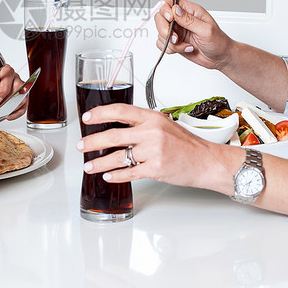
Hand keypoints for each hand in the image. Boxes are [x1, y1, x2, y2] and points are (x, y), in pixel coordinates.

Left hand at [0, 60, 26, 120]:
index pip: (8, 71)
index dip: (4, 86)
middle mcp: (7, 74)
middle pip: (18, 83)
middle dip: (7, 98)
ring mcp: (15, 85)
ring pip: (23, 94)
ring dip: (10, 105)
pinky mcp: (19, 96)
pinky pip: (23, 105)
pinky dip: (14, 112)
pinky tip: (5, 112)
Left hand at [76, 103, 233, 190]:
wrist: (206, 161)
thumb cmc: (186, 144)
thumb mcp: (164, 124)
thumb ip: (142, 124)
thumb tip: (117, 125)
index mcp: (152, 117)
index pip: (120, 111)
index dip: (100, 114)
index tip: (87, 118)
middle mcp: (151, 132)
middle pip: (113, 135)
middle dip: (92, 142)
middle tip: (82, 146)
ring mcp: (153, 151)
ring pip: (118, 157)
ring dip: (100, 162)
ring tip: (89, 166)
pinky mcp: (156, 168)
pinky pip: (129, 172)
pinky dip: (116, 175)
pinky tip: (108, 176)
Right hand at [156, 0, 232, 70]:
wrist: (220, 58)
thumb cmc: (218, 42)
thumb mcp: (206, 30)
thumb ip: (189, 20)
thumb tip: (175, 9)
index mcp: (190, 11)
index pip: (170, 1)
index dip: (165, 9)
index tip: (170, 19)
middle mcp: (181, 19)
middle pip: (160, 17)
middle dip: (164, 29)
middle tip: (175, 38)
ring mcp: (177, 31)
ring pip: (160, 33)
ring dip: (171, 43)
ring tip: (185, 45)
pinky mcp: (174, 42)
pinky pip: (162, 43)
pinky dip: (170, 49)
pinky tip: (184, 49)